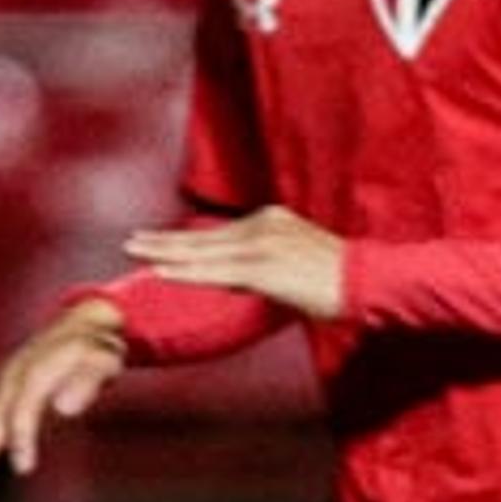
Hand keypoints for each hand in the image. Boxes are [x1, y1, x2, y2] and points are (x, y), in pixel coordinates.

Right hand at [0, 302, 130, 480]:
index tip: (23, 468)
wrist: (81, 324)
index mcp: (37, 370)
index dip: (21, 438)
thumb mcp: (103, 360)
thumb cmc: (96, 347)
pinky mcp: (2, 387)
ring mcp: (5, 379)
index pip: (23, 410)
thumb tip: (63, 410)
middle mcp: (14, 375)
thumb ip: (86, 384)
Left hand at [124, 206, 347, 319]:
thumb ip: (266, 264)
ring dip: (165, 253)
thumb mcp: (295, 262)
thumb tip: (243, 278)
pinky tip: (162, 272)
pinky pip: (216, 271)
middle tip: (131, 241)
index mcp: (270, 221)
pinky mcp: (265, 266)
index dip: (185, 239)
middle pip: (204, 236)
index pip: (219, 233)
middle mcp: (263, 225)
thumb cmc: (338, 280)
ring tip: (135, 253)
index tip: (157, 241)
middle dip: (165, 240)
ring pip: (204, 250)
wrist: (369, 280)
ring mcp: (263, 244)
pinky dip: (186, 271)